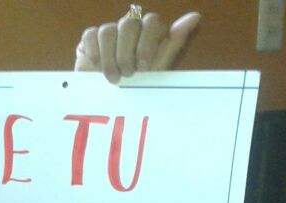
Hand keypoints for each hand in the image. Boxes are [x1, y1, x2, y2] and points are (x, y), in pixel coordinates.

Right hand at [75, 10, 200, 83]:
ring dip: (110, 58)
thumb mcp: (159, 67)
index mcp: (150, 33)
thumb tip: (196, 17)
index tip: (144, 68)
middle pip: (129, 24)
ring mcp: (110, 31)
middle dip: (127, 53)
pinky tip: (97, 68)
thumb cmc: (137, 86)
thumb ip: (174, 41)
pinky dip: (95, 54)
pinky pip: (92, 35)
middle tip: (128, 74)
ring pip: (108, 31)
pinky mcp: (90, 38)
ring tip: (112, 78)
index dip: (147, 44)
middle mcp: (131, 28)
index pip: (151, 22)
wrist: (108, 102)